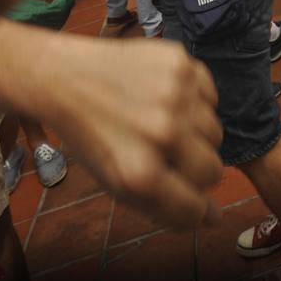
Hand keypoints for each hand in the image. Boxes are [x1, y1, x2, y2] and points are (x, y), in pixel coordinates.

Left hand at [41, 35, 222, 226]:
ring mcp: (175, 94)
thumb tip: (214, 218)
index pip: (195, 208)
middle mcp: (163, 133)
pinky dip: (195, 101)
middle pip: (213, 171)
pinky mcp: (180, 63)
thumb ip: (164, 207)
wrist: (64, 78)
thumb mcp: (115, 183)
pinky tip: (166, 97)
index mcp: (141, 173)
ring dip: (195, 134)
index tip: (188, 199)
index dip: (194, 208)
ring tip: (163, 122)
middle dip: (196, 171)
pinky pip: (210, 96)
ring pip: (215, 132)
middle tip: (171, 155)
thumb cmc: (90, 135)